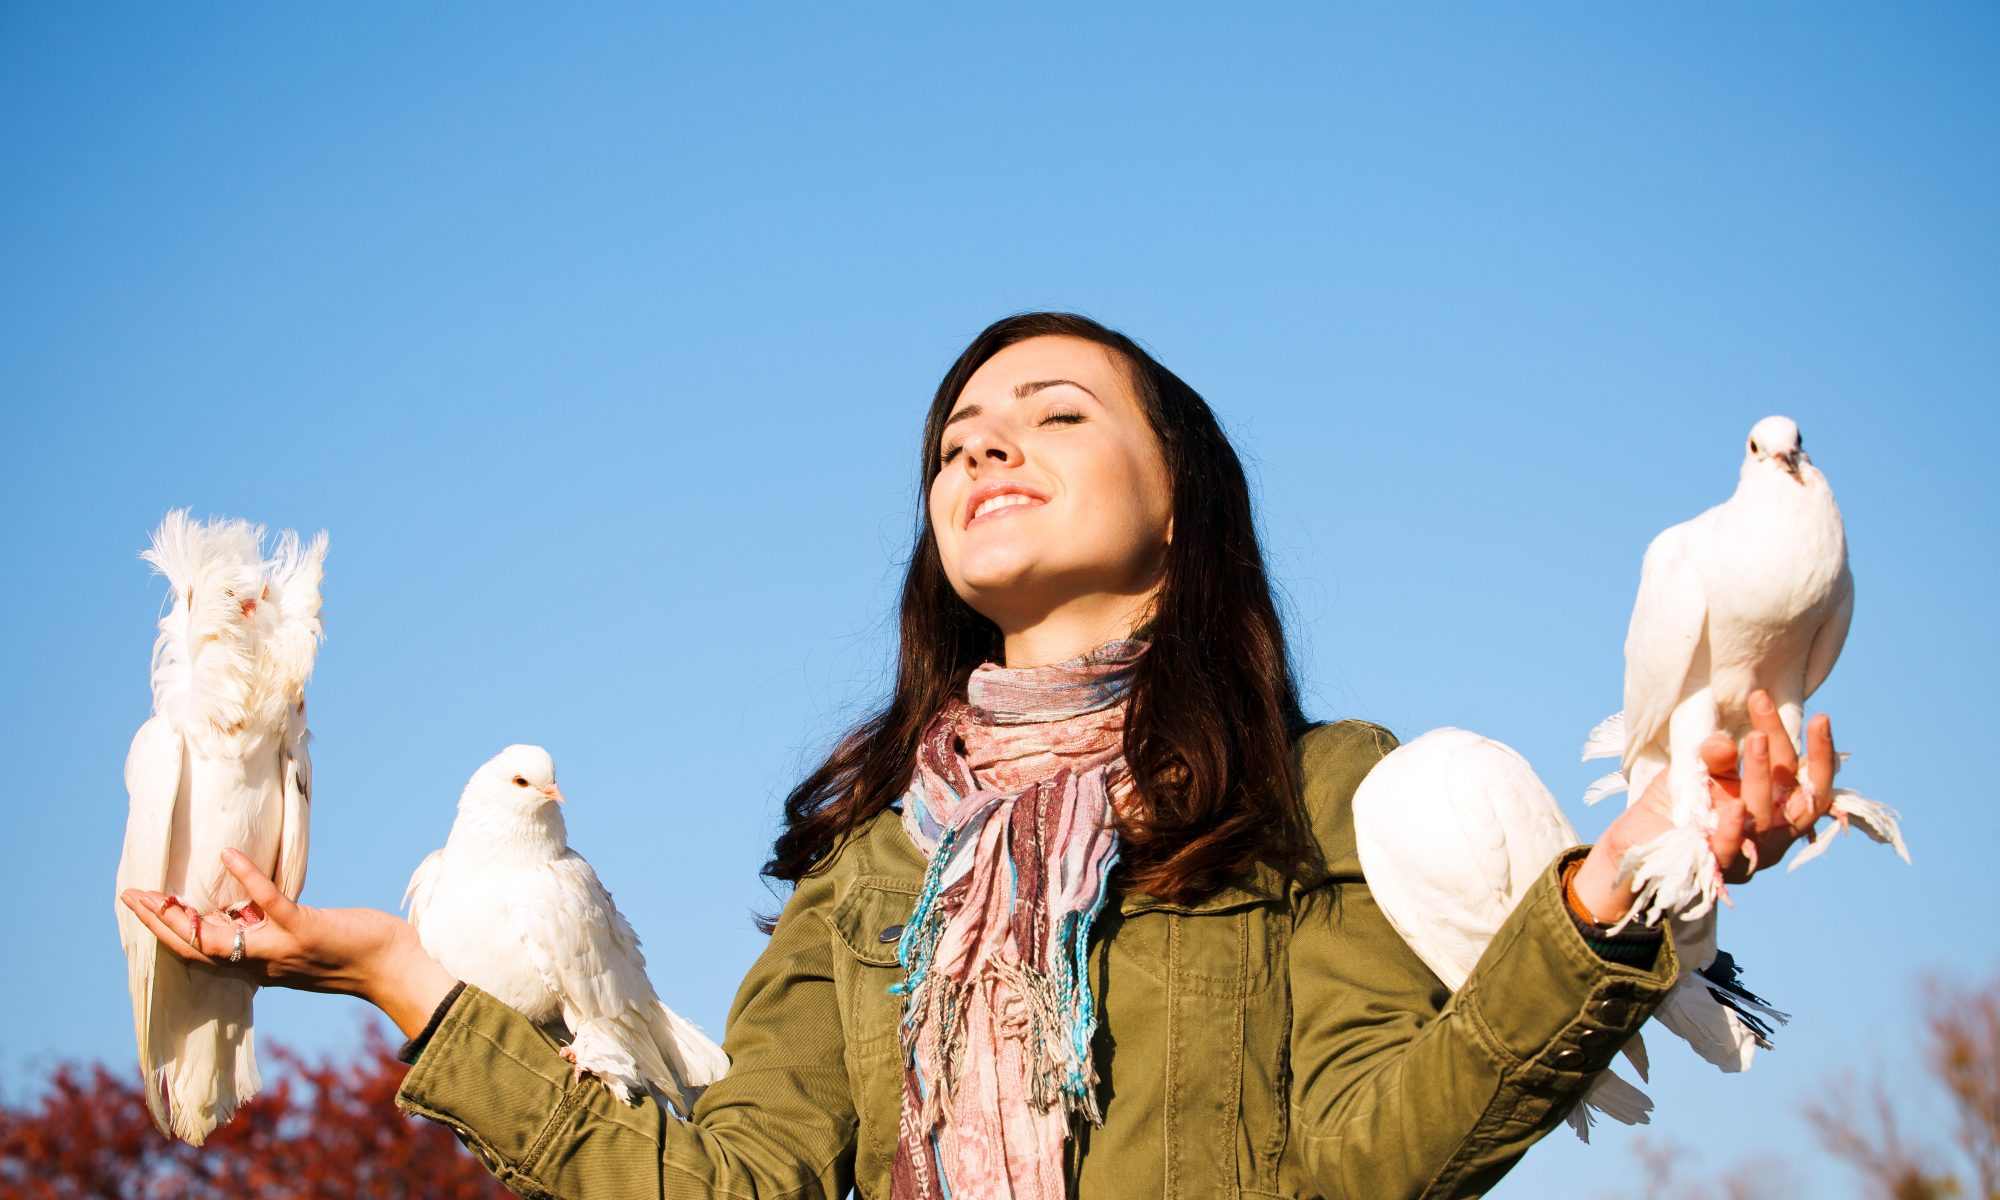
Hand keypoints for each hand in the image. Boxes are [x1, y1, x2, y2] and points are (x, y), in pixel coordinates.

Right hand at [119, 847, 458, 1037]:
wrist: (394, 968)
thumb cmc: (352, 951)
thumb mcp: (300, 946)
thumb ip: (269, 932)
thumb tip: (240, 910)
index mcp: (259, 966)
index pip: (202, 954)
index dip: (169, 934)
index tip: (144, 910)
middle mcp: (263, 963)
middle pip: (197, 948)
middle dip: (159, 924)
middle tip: (130, 897)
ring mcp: (282, 947)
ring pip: (218, 936)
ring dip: (182, 914)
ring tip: (156, 889)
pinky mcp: (306, 929)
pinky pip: (269, 903)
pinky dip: (248, 878)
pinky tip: (229, 855)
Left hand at [1571, 689, 1837, 923]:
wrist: (1637, 843)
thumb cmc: (1680, 807)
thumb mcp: (1697, 771)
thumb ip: (1714, 757)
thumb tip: (1725, 742)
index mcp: (1776, 810)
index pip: (1809, 783)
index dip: (1820, 754)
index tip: (1820, 717)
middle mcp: (1771, 835)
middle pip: (1793, 794)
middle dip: (1782, 746)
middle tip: (1763, 705)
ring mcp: (1747, 855)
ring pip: (1764, 818)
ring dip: (1762, 774)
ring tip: (1756, 738)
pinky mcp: (1716, 870)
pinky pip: (1729, 851)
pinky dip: (1732, 829)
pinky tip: (1734, 805)